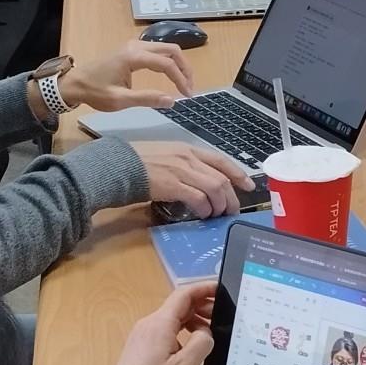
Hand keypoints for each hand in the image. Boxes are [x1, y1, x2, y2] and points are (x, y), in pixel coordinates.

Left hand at [63, 40, 196, 112]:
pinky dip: (169, 61)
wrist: (74, 83)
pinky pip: (158, 51)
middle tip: (189, 87)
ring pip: (166, 49)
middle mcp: (136, 46)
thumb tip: (172, 101)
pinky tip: (171, 75)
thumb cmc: (95, 92)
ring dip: (178, 64)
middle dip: (185, 68)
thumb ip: (147, 99)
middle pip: (172, 50)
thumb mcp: (120, 100)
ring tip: (183, 83)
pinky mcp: (132, 49)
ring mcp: (134, 45)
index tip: (187, 95)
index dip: (181, 79)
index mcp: (133, 57)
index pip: (167, 64)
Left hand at [109, 280, 216, 364]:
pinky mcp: (140, 346)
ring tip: (210, 333)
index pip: (184, 294)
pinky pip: (165, 329)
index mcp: (160, 324)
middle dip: (202, 306)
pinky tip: (191, 346)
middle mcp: (149, 323)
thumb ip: (202, 343)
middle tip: (222, 316)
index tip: (222, 290)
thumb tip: (206, 333)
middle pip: (179, 305)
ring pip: (172, 318)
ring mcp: (142, 334)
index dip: (204, 288)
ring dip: (193, 319)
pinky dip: (182, 331)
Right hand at [134, 141, 253, 218]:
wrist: (116, 165)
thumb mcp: (165, 155)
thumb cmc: (136, 162)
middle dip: (231, 196)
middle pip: (221, 178)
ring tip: (216, 214)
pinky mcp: (173, 185)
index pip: (221, 160)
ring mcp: (181, 171)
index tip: (249, 185)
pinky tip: (203, 215)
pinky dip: (205, 208)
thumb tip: (198, 182)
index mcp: (187, 149)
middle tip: (231, 210)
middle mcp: (188, 158)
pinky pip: (199, 198)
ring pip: (214, 188)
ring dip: (219, 205)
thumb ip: (183, 164)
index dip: (238, 173)